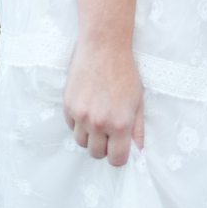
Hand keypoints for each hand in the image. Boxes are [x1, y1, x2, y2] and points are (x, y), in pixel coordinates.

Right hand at [64, 38, 143, 166]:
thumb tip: (139, 150)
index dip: (119, 156)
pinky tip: (89, 105)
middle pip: (96, 154)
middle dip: (104, 146)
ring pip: (82, 143)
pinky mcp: (67, 108)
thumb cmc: (125, 72)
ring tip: (99, 115)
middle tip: (110, 130)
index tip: (120, 149)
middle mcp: (99, 123)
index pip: (116, 159)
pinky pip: (71, 127)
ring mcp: (81, 116)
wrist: (104, 48)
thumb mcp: (138, 100)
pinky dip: (79, 123)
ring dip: (90, 135)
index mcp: (120, 123)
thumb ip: (138, 128)